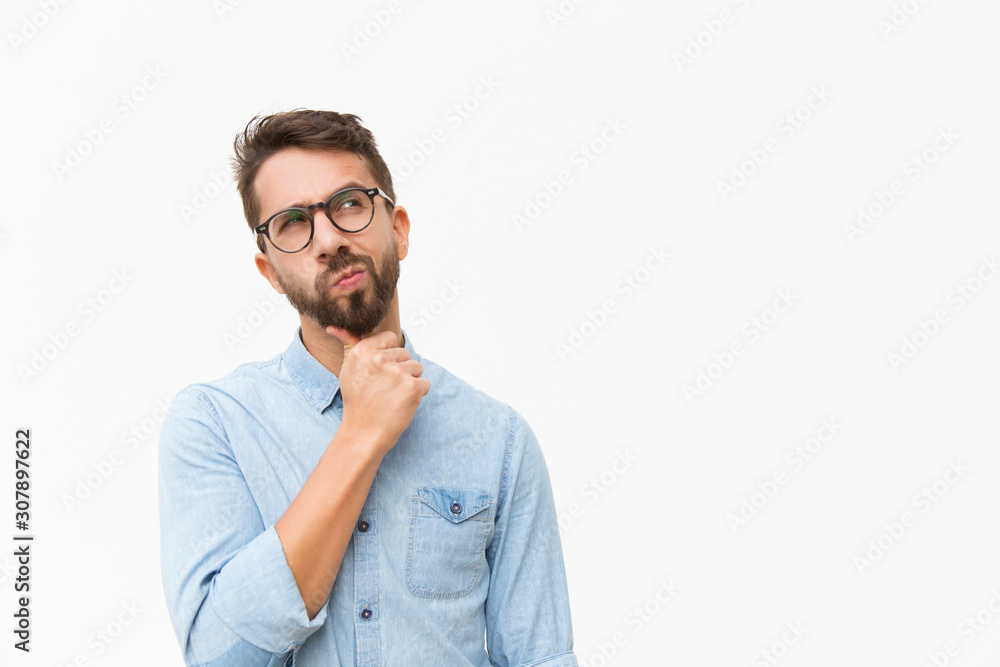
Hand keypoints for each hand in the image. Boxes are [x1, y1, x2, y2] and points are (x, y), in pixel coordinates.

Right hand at [325, 326, 430, 452]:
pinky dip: (418, 394)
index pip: (390, 338)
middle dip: (400, 370)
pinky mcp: (413, 387)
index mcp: (363, 351)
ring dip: (409, 382)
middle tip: (384, 389)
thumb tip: (334, 327)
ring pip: (417, 368)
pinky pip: (425, 383)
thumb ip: (348, 345)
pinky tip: (402, 404)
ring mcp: (398, 372)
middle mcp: (380, 358)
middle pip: (405, 354)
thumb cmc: (357, 402)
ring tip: (393, 396)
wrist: (363, 434)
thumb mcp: (348, 370)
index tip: (380, 372)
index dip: (389, 355)